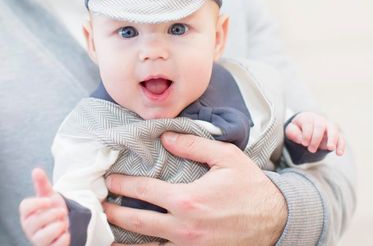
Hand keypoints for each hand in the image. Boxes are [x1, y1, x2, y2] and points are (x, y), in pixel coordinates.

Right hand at [19, 168, 69, 245]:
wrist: (65, 224)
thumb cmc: (53, 209)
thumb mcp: (49, 195)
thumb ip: (42, 184)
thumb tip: (36, 170)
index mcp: (27, 213)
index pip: (25, 207)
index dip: (38, 203)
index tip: (49, 201)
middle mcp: (29, 228)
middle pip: (35, 221)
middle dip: (53, 215)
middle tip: (62, 212)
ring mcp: (37, 240)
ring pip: (42, 237)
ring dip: (58, 227)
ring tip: (63, 224)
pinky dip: (63, 240)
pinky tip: (66, 235)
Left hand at [103, 132, 286, 245]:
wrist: (274, 219)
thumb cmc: (250, 187)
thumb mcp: (226, 158)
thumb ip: (193, 145)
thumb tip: (165, 137)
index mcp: (188, 200)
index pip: (144, 191)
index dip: (121, 185)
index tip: (108, 180)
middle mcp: (183, 227)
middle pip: (136, 223)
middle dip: (112, 213)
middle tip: (97, 205)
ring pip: (145, 245)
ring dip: (123, 238)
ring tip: (107, 229)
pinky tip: (137, 243)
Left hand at [285, 112, 344, 154]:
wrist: (306, 130)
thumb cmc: (298, 130)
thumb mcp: (291, 130)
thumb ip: (292, 133)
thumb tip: (300, 139)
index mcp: (307, 117)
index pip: (308, 123)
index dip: (306, 134)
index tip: (303, 143)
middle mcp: (319, 119)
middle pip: (320, 125)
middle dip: (316, 138)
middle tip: (311, 149)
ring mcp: (328, 126)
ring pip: (333, 129)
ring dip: (332, 139)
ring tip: (330, 148)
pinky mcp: (335, 134)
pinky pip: (341, 137)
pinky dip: (341, 145)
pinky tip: (339, 153)